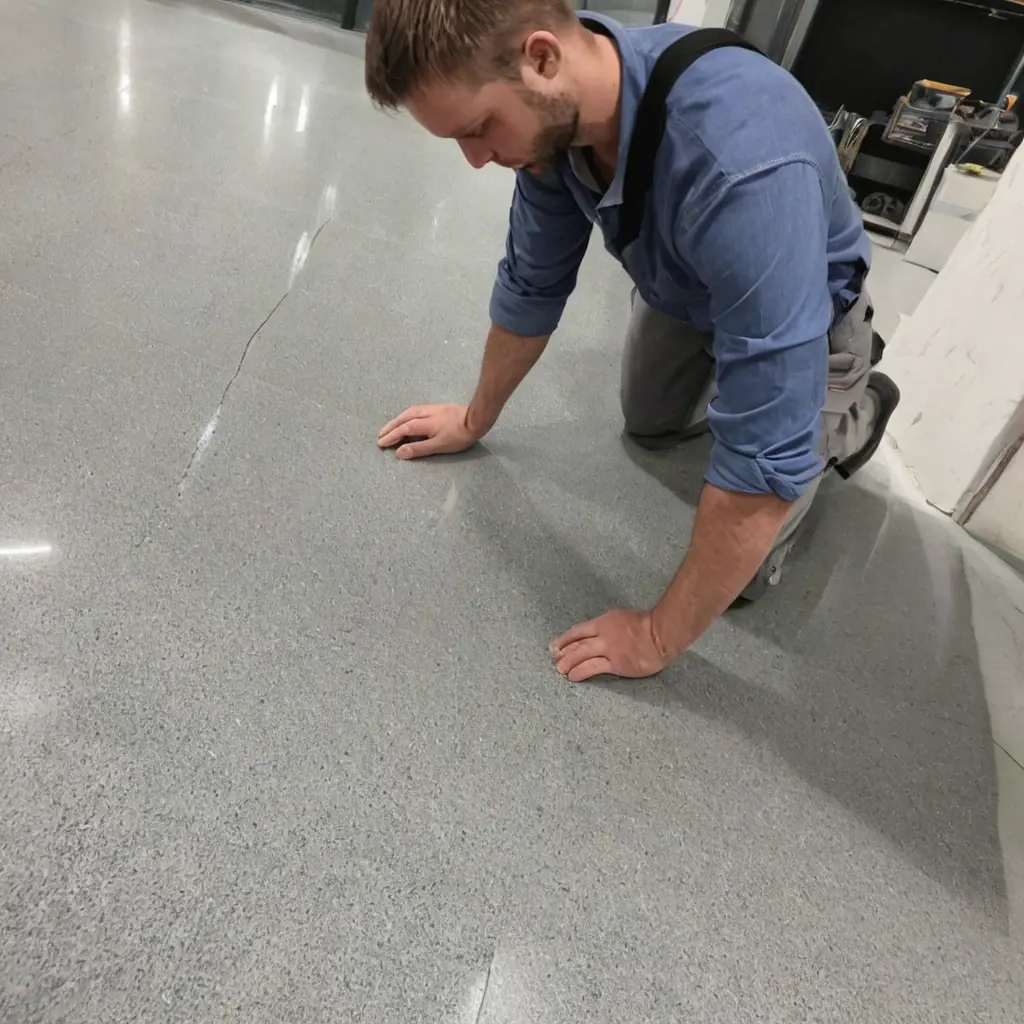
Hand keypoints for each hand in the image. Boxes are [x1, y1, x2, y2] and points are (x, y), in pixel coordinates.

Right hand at [377, 403, 479, 459]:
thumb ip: (418, 449)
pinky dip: (406, 416)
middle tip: (380, 435)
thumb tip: (399, 452)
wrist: (476, 419)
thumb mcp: (438, 446)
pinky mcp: (437, 408)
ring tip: (390, 427)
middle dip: (390, 427)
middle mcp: (424, 413)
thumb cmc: (459, 436)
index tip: (381, 443)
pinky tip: (407, 418)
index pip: (402, 430)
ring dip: (397, 420)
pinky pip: (415, 411)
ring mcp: (431, 409)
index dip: (391, 436)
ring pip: (408, 413)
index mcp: (423, 423)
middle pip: (403, 419)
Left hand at [550, 609, 669, 682]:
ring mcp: (609, 649)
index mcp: (605, 621)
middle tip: (554, 658)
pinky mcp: (616, 664)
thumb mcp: (624, 618)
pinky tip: (573, 677)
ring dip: (568, 662)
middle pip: (577, 643)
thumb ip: (611, 626)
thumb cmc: (649, 625)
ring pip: (581, 655)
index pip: (580, 630)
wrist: (662, 634)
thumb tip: (602, 633)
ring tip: (559, 670)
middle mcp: (603, 634)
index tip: (556, 645)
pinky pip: (593, 668)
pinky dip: (581, 672)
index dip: (566, 638)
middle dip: (563, 651)